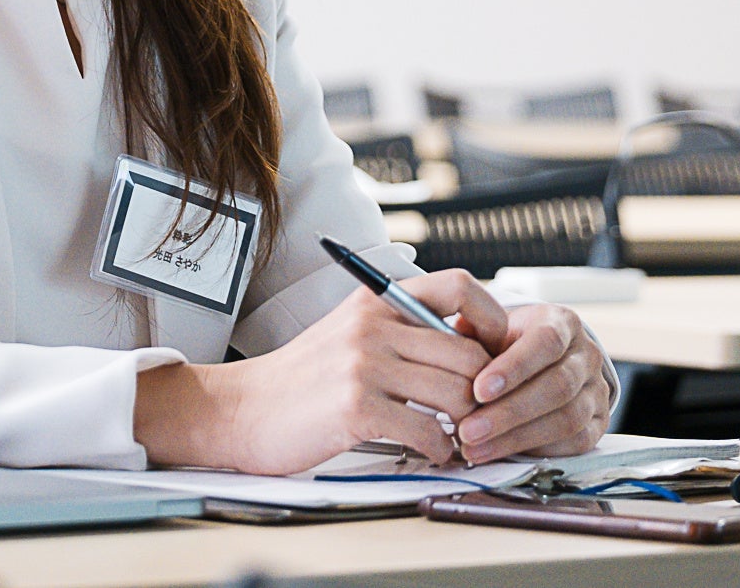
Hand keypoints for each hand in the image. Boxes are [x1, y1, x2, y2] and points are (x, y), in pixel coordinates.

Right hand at [135, 269, 506, 474]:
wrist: (244, 409)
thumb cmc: (301, 379)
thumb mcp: (350, 332)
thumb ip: (400, 329)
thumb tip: (466, 344)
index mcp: (375, 301)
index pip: (458, 286)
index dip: (490, 317)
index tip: (495, 349)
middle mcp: (373, 326)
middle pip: (468, 352)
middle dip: (486, 389)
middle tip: (483, 411)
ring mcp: (365, 366)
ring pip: (456, 393)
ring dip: (468, 425)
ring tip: (461, 437)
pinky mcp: (358, 408)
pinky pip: (429, 431)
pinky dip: (441, 450)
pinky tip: (433, 453)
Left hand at [455, 303, 612, 462]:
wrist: (541, 364)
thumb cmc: (509, 345)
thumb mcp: (494, 328)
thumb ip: (474, 332)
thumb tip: (447, 339)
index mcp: (562, 323)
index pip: (545, 342)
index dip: (514, 368)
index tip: (478, 390)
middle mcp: (587, 356)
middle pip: (558, 386)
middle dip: (509, 412)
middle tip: (468, 430)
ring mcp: (597, 392)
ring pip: (567, 419)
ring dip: (517, 437)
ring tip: (475, 447)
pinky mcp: (598, 424)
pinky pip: (575, 443)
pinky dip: (536, 450)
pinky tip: (501, 453)